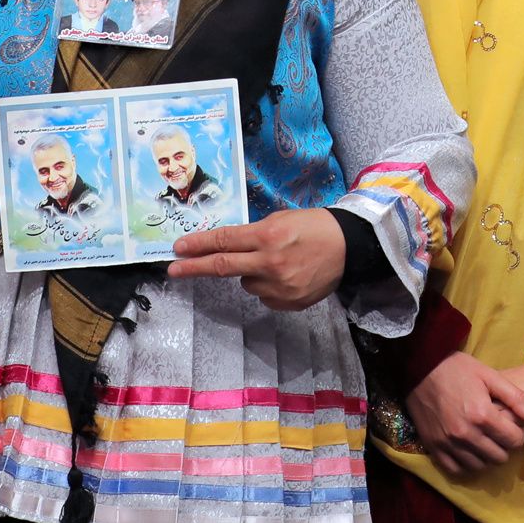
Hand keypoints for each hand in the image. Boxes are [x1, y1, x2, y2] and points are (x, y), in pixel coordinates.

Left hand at [168, 210, 346, 310]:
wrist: (350, 248)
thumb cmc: (315, 226)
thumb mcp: (282, 219)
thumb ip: (255, 234)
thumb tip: (228, 247)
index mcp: (268, 236)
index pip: (224, 241)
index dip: (198, 245)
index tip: (178, 249)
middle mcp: (270, 263)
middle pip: (223, 266)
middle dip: (194, 267)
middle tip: (173, 270)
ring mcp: (279, 287)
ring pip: (246, 283)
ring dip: (250, 273)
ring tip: (277, 262)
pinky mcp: (288, 302)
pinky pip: (264, 296)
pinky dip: (268, 286)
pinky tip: (287, 275)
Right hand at [404, 350, 523, 476]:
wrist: (420, 367)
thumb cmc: (458, 368)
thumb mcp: (490, 376)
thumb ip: (516, 398)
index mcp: (483, 415)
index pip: (514, 441)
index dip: (518, 433)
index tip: (511, 424)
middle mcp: (466, 434)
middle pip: (499, 457)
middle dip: (504, 445)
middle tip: (498, 432)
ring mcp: (448, 443)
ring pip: (480, 466)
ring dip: (487, 456)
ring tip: (485, 440)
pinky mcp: (433, 447)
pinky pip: (456, 469)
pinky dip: (466, 464)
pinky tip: (469, 451)